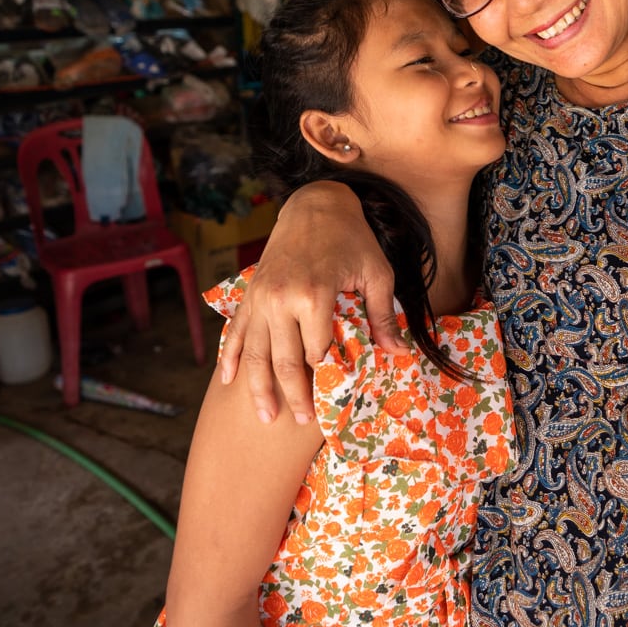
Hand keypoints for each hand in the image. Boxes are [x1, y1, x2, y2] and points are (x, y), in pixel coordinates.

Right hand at [216, 182, 401, 424]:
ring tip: (266, 416)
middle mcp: (282, 299)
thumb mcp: (376, 273)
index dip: (325, 381)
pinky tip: (229, 381)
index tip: (333, 405)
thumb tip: (398, 353)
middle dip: (293, 395)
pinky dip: (231, 357)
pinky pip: (237, 331)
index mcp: (315, 295)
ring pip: (255, 353)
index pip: (317, 352)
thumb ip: (383, 315)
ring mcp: (261, 298)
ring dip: (259, 388)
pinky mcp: (250, 294)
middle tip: (303, 421)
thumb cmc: (352, 239)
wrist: (314, 205)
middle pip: (284, 361)